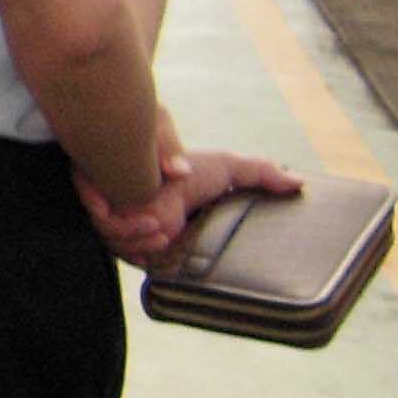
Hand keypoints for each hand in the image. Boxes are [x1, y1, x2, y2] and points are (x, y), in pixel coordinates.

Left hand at [77, 121, 302, 270]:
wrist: (154, 136)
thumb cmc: (190, 157)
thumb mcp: (228, 169)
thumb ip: (261, 176)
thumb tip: (298, 183)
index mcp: (165, 228)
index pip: (158, 260)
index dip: (162, 261)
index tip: (177, 249)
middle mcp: (139, 226)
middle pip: (133, 254)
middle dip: (146, 253)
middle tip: (167, 238)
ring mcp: (118, 216)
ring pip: (115, 242)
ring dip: (134, 239)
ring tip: (160, 227)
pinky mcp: (98, 202)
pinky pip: (100, 223)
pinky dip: (118, 225)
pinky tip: (144, 218)